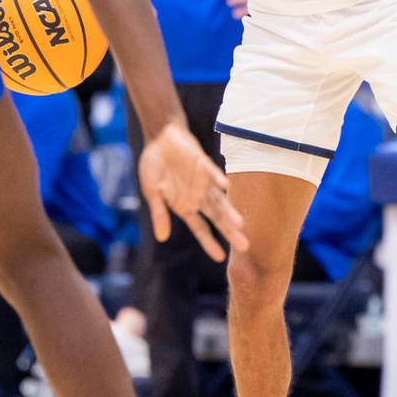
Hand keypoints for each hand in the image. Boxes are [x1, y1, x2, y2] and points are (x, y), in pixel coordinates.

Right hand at [137, 121, 243, 260]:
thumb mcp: (152, 192)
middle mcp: (198, 197)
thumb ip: (159, 213)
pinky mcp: (204, 164)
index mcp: (185, 206)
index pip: (201, 229)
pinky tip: (226, 186)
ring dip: (229, 211)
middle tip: (245, 247)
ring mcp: (203, 182)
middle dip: (229, 232)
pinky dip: (217, 179)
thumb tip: (162, 238)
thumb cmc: (154, 166)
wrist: (160, 138)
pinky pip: (212, 173)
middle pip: (217, 218)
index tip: (220, 258)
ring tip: (240, 224)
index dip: (209, 243)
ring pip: (219, 200)